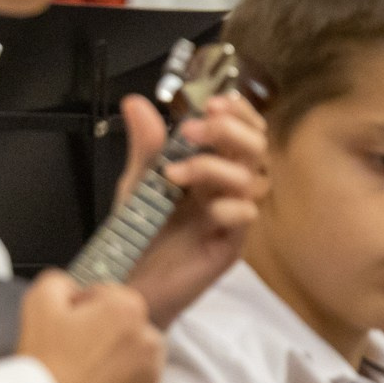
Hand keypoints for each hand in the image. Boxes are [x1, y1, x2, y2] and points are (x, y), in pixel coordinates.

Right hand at [17, 271, 164, 382]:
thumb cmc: (44, 361)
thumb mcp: (38, 301)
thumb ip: (59, 280)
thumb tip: (72, 287)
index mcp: (126, 309)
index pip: (108, 294)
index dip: (84, 306)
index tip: (69, 323)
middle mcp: (148, 339)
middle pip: (126, 323)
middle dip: (105, 330)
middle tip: (75, 348)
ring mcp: (152, 374)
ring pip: (136, 353)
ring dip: (117, 356)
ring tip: (86, 370)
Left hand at [121, 91, 269, 326]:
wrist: (128, 280)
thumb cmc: (139, 230)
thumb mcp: (137, 181)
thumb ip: (145, 145)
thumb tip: (136, 101)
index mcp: (211, 166)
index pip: (243, 130)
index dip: (238, 112)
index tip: (213, 103)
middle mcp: (227, 188)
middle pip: (255, 149)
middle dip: (229, 132)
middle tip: (191, 131)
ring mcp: (231, 216)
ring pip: (251, 180)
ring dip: (214, 167)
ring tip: (173, 175)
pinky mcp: (229, 246)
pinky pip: (246, 218)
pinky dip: (230, 207)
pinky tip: (206, 210)